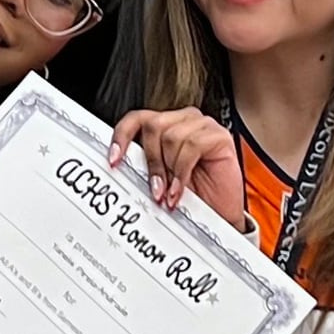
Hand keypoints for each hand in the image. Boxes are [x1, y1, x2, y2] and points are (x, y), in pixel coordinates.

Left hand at [107, 108, 245, 228]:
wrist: (220, 214)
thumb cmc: (193, 196)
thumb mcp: (161, 179)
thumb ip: (144, 166)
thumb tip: (122, 165)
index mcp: (165, 127)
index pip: (136, 119)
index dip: (121, 137)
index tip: (114, 160)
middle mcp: (183, 121)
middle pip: (153, 126)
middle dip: (151, 161)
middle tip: (154, 189)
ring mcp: (202, 125)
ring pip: (172, 137)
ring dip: (169, 170)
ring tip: (170, 193)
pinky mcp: (219, 136)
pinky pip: (192, 146)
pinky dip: (182, 172)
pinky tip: (180, 189)